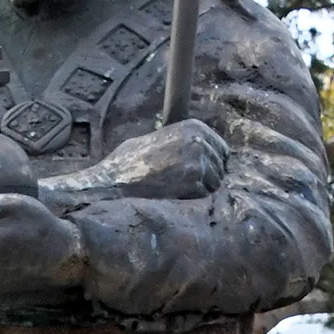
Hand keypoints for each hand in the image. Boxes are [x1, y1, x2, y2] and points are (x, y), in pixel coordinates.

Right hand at [44, 118, 227, 206]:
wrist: (111, 185)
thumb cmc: (125, 167)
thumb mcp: (153, 142)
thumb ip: (178, 144)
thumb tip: (195, 154)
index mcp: (193, 128)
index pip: (222, 151)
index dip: (212, 168)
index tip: (200, 179)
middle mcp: (200, 141)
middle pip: (221, 170)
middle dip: (208, 183)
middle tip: (184, 193)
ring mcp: (200, 163)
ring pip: (216, 187)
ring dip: (201, 196)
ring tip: (175, 197)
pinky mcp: (196, 185)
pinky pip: (206, 200)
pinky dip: (193, 205)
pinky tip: (173, 203)